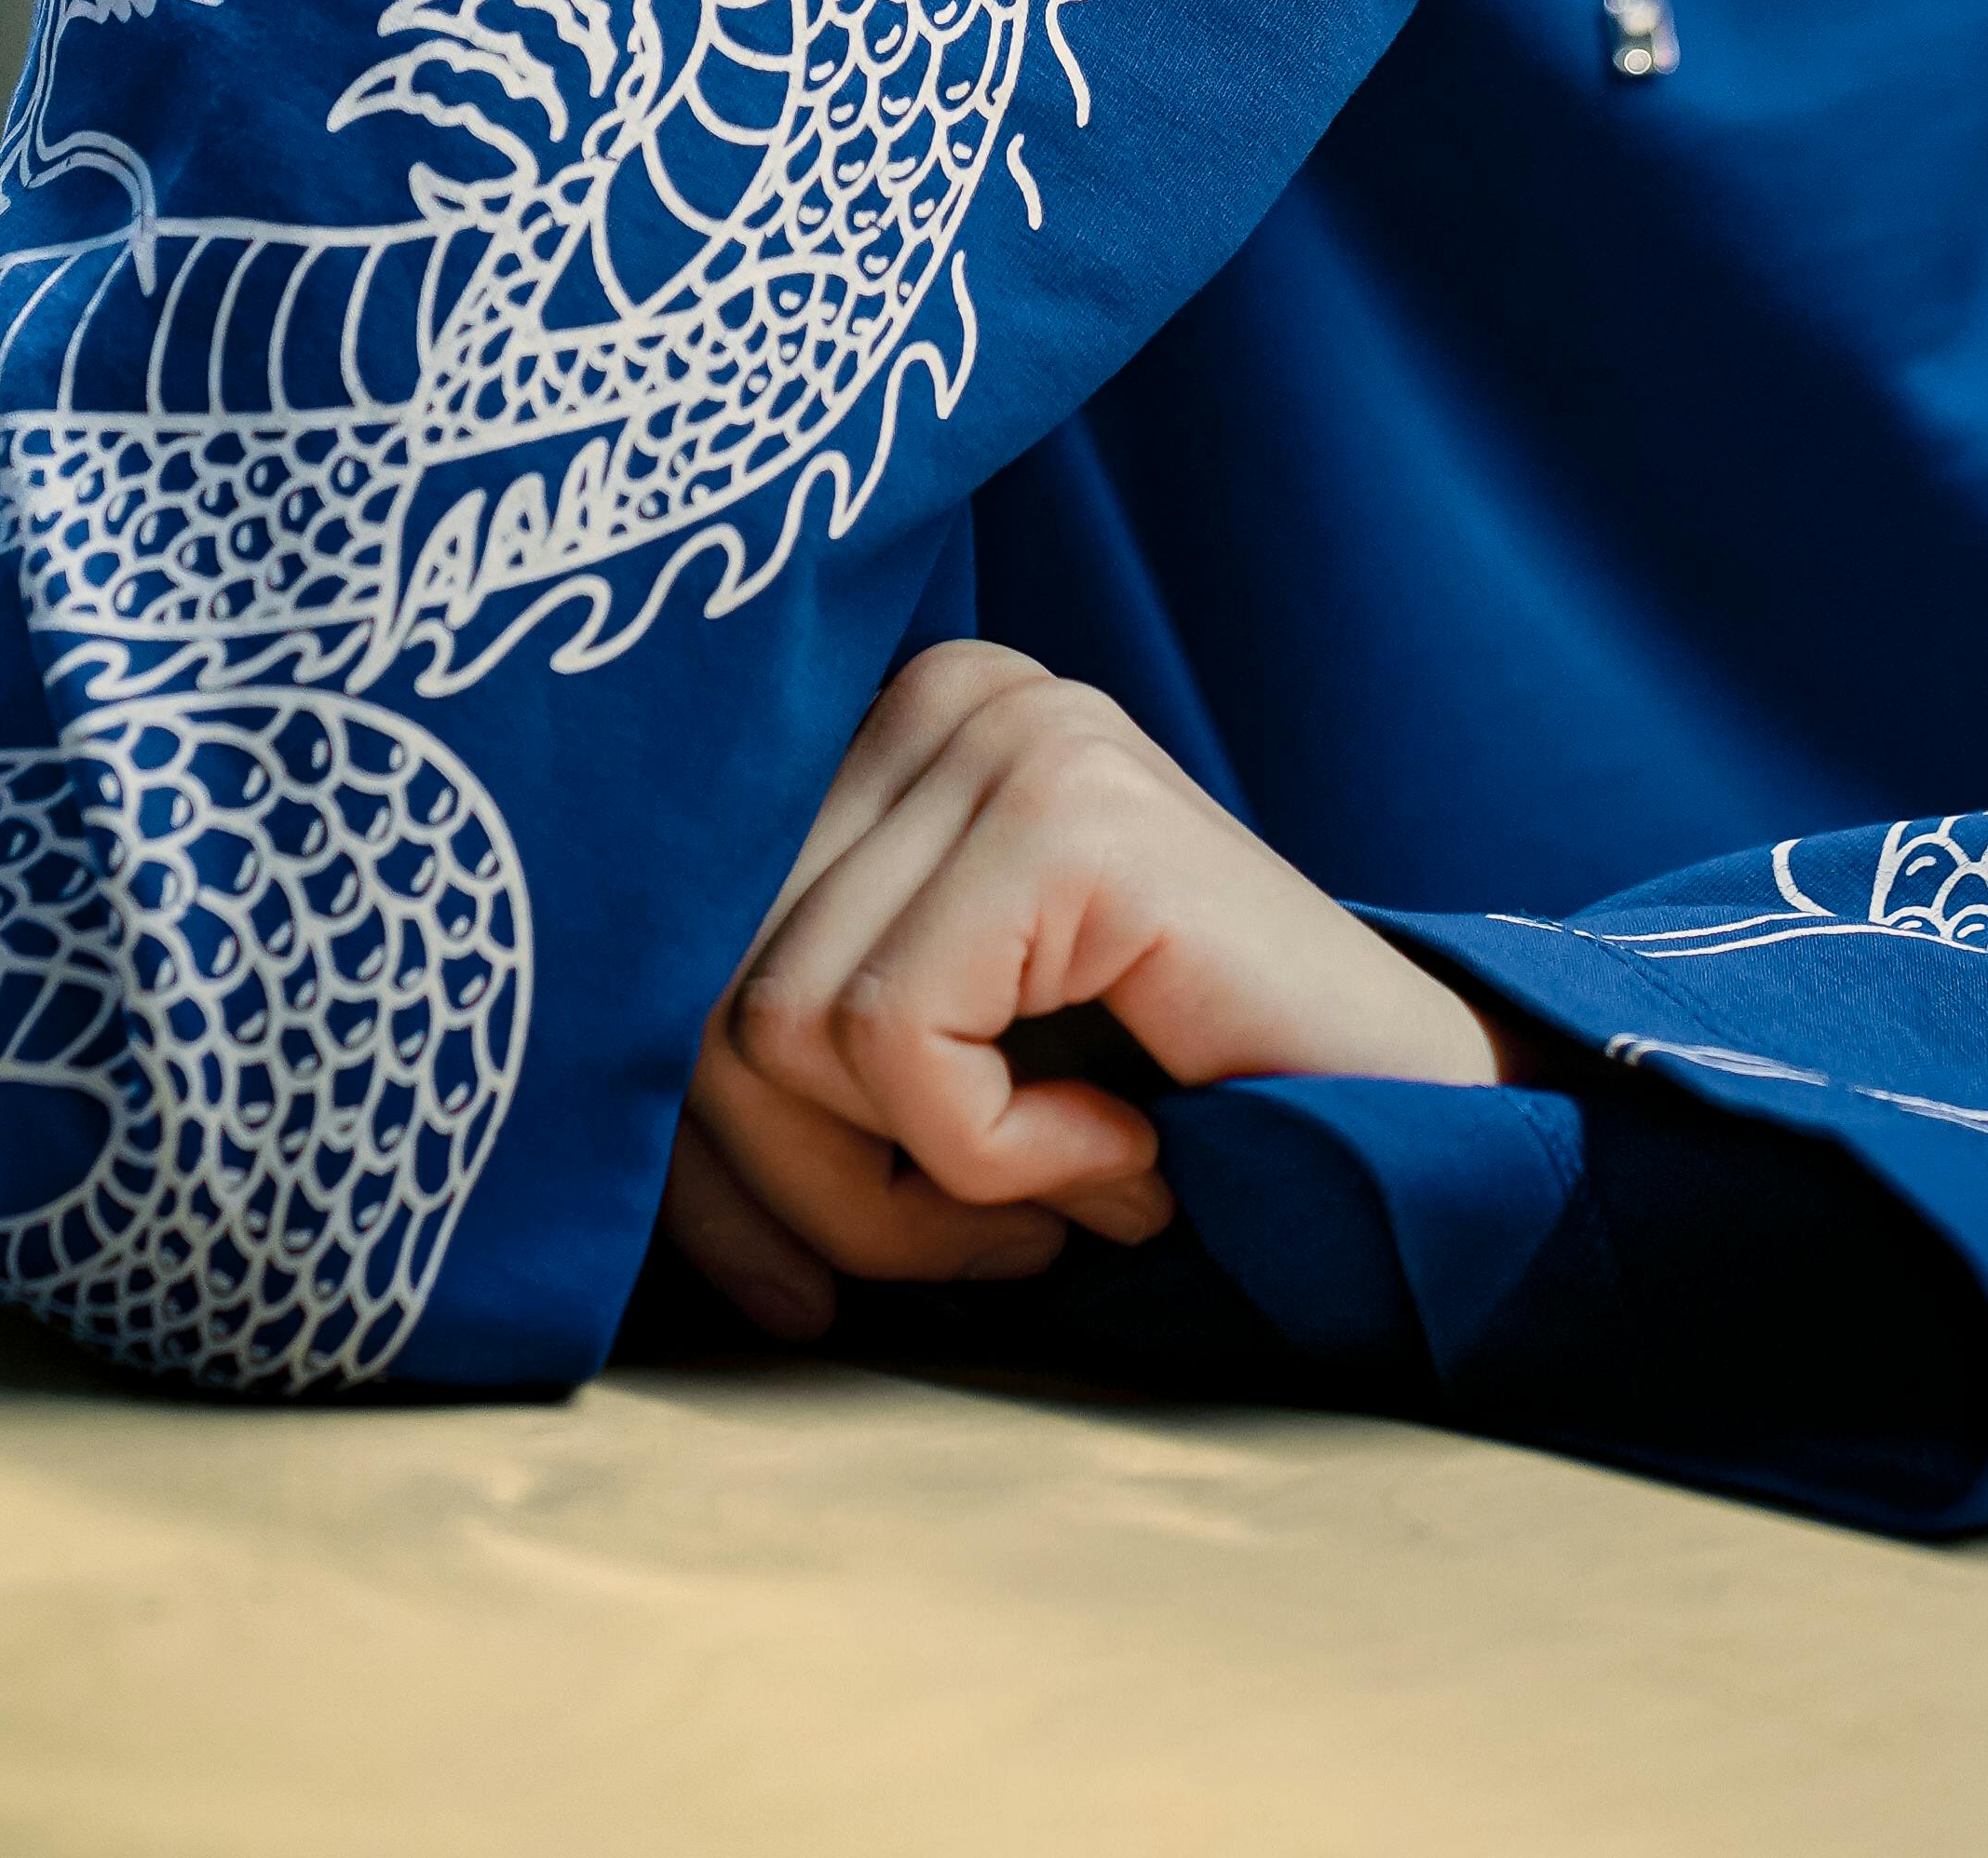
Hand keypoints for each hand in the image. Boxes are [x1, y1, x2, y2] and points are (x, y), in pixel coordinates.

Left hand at [658, 642, 1503, 1344]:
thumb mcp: (934, 1069)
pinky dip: (998, 1160)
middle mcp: (941, 694)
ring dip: (924, 1194)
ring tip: (1063, 1189)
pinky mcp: (1070, 814)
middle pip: (708, 1000)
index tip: (783, 1293)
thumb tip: (573, 1138)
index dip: (705, 1162)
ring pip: (784, 1035)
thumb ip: (785, 1055)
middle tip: (977, 1254)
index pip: (676, 949)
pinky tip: (1122, 1145)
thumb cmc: (1170, 1113)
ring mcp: (1011, 734)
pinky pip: (899, 1047)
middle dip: (814, 1196)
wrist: (1414, 1125)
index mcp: (891, 730)